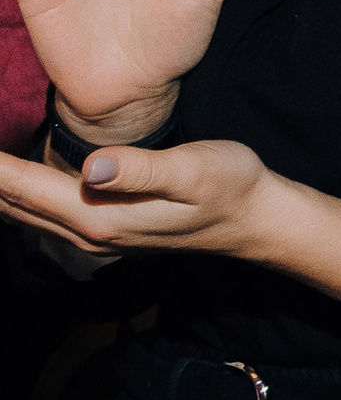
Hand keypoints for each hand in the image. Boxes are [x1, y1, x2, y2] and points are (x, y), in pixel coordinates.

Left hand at [0, 138, 280, 260]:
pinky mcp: (96, 228)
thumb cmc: (232, 185)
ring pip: (12, 211)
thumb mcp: (196, 170)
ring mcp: (87, 234)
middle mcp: (82, 230)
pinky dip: (5, 192)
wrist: (255, 220)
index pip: (16, 185)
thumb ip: (141, 168)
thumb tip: (92, 165)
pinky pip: (31, 211)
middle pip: (3, 204)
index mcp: (98, 214)